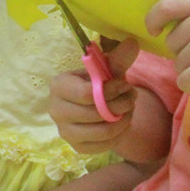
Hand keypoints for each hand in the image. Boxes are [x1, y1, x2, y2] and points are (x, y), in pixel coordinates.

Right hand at [49, 38, 139, 154]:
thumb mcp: (106, 70)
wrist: (93, 107)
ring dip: (123, 120)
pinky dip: (119, 135)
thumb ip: (118, 59)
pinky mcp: (76, 148)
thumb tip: (133, 42)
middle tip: (132, 97)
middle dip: (121, 105)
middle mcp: (56, 110)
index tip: (125, 84)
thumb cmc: (98, 84)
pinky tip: (122, 123)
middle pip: (96, 113)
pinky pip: (103, 146)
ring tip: (130, 110)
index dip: (111, 91)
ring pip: (102, 131)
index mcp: (58, 85)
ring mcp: (65, 131)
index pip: (86, 94)